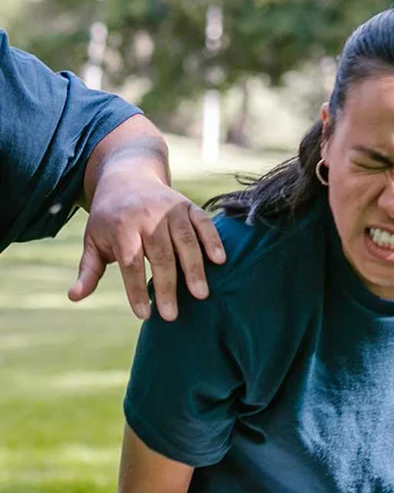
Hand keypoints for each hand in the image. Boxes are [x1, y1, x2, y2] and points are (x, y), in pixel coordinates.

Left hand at [68, 169, 225, 319]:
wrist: (128, 177)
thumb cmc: (110, 218)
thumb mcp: (94, 240)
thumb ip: (88, 269)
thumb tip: (74, 297)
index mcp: (121, 226)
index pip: (131, 263)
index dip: (136, 290)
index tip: (144, 315)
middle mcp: (148, 216)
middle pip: (161, 255)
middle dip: (167, 286)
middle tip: (173, 315)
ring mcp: (171, 209)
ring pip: (185, 241)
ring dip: (194, 268)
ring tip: (201, 294)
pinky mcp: (188, 205)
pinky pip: (203, 223)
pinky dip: (213, 240)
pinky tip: (220, 261)